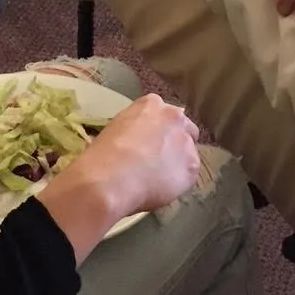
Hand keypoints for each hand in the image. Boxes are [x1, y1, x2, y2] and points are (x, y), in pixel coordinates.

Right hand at [38, 94, 201, 260]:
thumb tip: (135, 144)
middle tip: (159, 160)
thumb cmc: (103, 154)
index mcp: (152, 104)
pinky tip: (160, 189)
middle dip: (176, 143)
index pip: (164, 115)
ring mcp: (186, 141)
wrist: (110, 180)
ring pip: (188, 153)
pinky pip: (188, 175)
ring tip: (157, 180)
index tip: (150, 144)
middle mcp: (174, 117)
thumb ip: (134, 130)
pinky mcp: (192, 166)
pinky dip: (178, 183)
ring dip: (177, 163)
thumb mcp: (115, 129)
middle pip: (185, 129)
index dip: (158, 132)